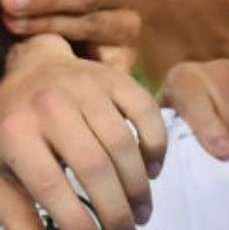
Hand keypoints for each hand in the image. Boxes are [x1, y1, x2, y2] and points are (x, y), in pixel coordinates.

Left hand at [0, 34, 165, 229]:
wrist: (33, 69)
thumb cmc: (14, 129)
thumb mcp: (0, 170)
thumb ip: (16, 210)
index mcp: (14, 132)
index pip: (48, 185)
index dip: (74, 219)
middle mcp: (51, 106)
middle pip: (93, 166)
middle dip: (115, 207)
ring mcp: (87, 87)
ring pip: (123, 143)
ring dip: (138, 185)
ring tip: (142, 212)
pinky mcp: (116, 77)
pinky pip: (147, 113)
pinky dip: (156, 146)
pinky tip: (154, 171)